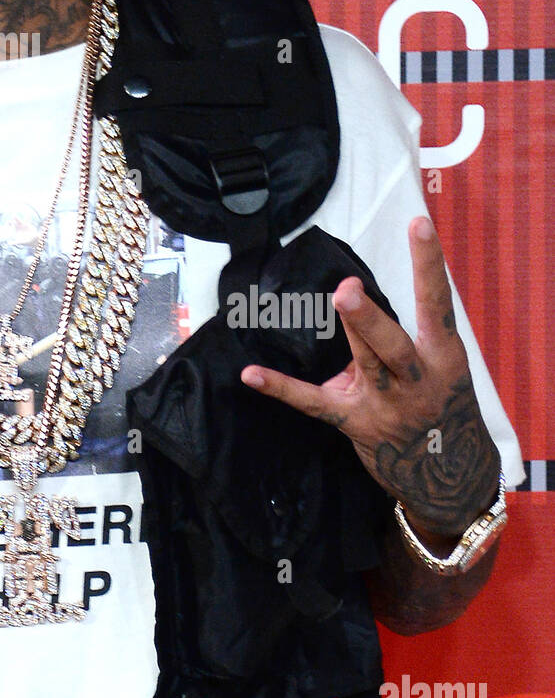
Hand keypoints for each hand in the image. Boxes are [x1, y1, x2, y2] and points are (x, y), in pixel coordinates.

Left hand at [240, 218, 499, 539]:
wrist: (447, 473)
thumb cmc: (440, 403)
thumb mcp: (438, 366)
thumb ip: (400, 335)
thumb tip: (353, 298)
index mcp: (441, 355)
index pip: (436, 302)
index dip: (428, 262)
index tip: (417, 223)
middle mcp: (416, 380)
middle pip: (394, 345)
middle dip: (372, 319)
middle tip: (350, 290)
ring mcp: (385, 405)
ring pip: (367, 366)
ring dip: (352, 334)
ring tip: (336, 299)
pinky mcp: (354, 422)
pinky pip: (313, 403)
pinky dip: (281, 388)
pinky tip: (251, 373)